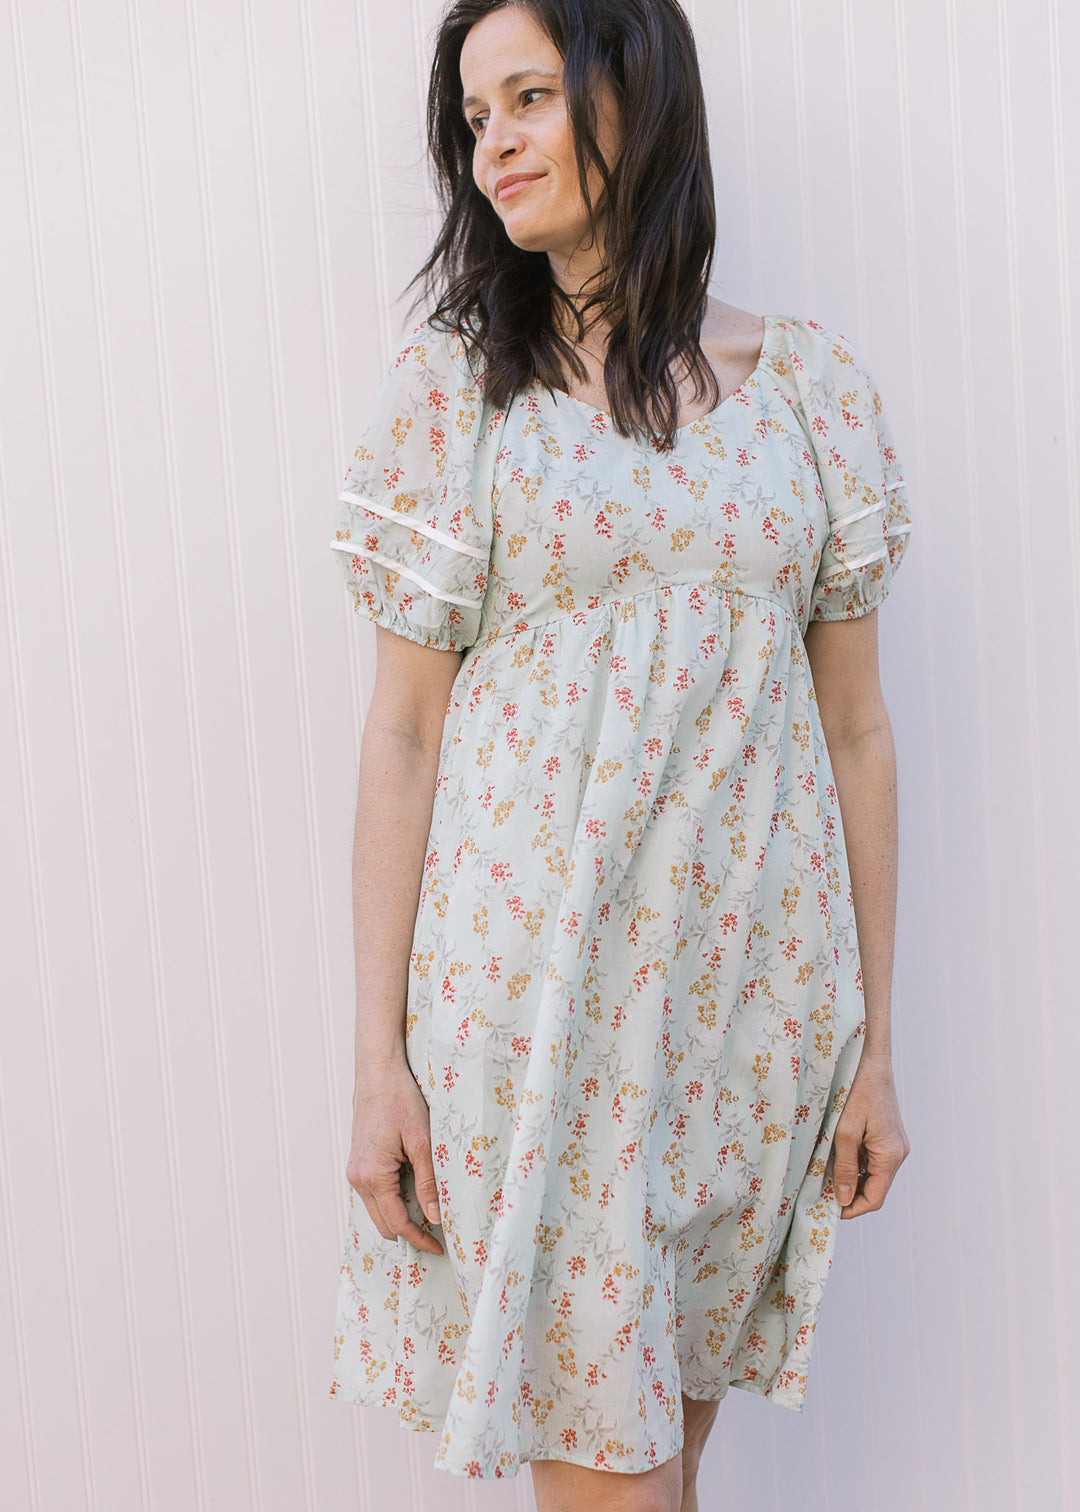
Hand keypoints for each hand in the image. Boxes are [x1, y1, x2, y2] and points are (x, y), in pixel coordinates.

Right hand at [347, 1063, 443, 1256]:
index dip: (419, 1239)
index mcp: (373, 1177)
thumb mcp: (422, 1142)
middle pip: (384, 1224)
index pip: (397, 1223)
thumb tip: (435, 1216)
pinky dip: (391, 1201)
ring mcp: (355, 1171)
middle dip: (409, 1233)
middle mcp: (358, 1179)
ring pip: (377, 1210)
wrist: (377, 1073)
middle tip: (437, 1234)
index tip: (439, 1248)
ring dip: (400, 1216)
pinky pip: (374, 1194)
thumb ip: (428, 1182)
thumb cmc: (400, 1100)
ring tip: (429, 1212)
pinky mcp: (358, 1163)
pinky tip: (412, 1192)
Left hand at [831, 1050, 909, 1218]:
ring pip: (873, 1174)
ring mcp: (895, 1145)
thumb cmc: (857, 1092)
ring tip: (826, 1175)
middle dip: (851, 1194)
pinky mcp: (888, 1136)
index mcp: (891, 1156)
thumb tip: (844, 1199)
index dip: (853, 1209)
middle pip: (875, 1188)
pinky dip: (856, 1164)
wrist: (871, 1061)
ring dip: (852, 1178)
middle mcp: (898, 1153)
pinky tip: (837, 1157)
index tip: (829, 1209)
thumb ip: (844, 1167)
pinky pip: (873, 1159)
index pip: (875, 1198)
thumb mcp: (844, 1132)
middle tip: (823, 1193)